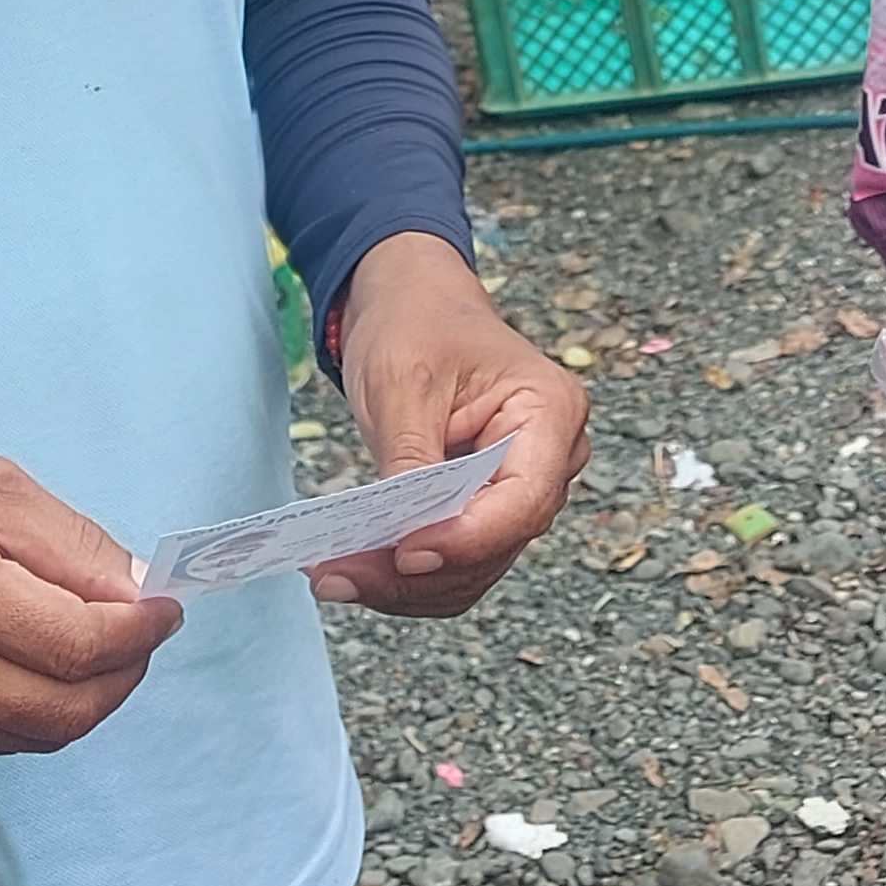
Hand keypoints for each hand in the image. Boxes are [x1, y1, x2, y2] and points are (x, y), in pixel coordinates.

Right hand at [0, 454, 180, 759]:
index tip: (166, 606)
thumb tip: (141, 591)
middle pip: (71, 708)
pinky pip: (5, 743)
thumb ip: (72, 542)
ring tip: (95, 641)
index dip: (141, 630)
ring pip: (43, 733)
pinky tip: (38, 663)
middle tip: (142, 629)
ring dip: (89, 693)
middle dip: (125, 670)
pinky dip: (41, 708)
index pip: (81, 643)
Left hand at [315, 232, 589, 616]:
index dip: (465, 538)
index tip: (403, 553)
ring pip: (473, 568)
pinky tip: (354, 567)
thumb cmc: (416, 321)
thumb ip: (412, 459)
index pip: (523, 500)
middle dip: (418, 571)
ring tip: (334, 574)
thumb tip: (407, 537)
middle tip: (338, 574)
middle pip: (496, 544)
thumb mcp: (404, 382)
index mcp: (551, 411)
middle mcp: (551, 458)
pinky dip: (403, 573)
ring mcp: (519, 489)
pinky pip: (453, 561)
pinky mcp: (484, 510)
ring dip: (404, 584)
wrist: (412, 301)